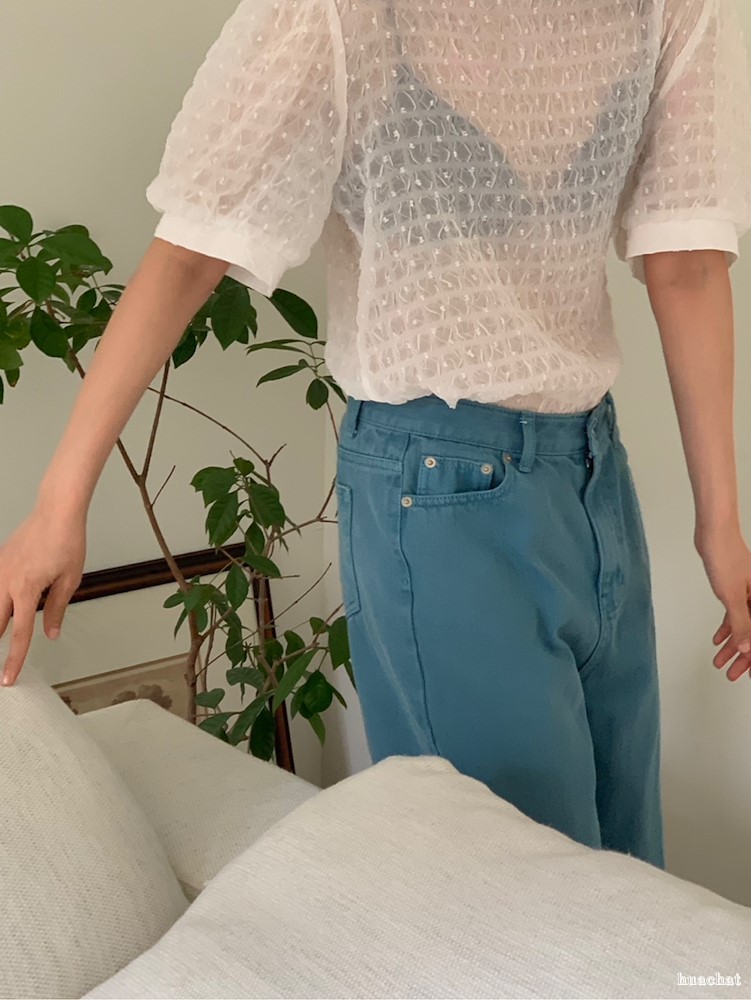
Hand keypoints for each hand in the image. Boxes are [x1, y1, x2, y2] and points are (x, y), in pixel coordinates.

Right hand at [0, 507, 85, 686]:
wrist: (56, 512)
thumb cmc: (66, 542)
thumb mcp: (69, 580)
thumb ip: (57, 610)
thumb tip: (50, 634)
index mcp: (26, 590)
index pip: (19, 634)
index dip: (14, 659)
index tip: (8, 678)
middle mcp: (6, 582)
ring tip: (1, 638)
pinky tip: (0, 610)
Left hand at [695, 525, 750, 679]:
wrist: (714, 533)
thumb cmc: (726, 557)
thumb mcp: (733, 596)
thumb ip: (741, 623)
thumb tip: (747, 649)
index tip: (748, 674)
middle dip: (743, 656)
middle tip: (731, 674)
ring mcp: (750, 594)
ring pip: (744, 625)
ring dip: (732, 644)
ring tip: (719, 661)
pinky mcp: (737, 589)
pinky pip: (735, 614)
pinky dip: (727, 628)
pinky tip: (718, 640)